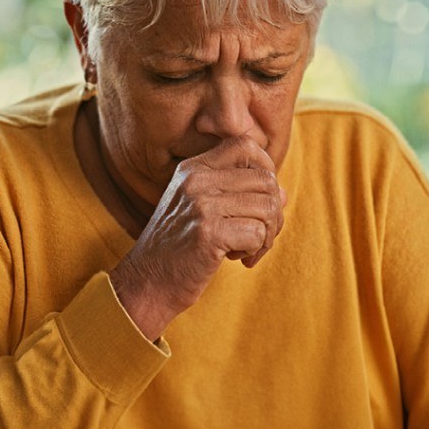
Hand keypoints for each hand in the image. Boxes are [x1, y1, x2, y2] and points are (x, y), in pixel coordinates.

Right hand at [110, 135, 284, 339]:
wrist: (146, 283)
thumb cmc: (179, 249)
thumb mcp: (201, 211)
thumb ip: (238, 195)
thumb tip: (282, 193)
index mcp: (193, 169)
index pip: (245, 145)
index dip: (265, 168)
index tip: (259, 199)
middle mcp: (196, 180)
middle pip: (265, 180)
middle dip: (273, 213)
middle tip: (258, 236)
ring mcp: (201, 204)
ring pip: (268, 207)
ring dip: (266, 235)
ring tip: (245, 249)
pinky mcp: (208, 232)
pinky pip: (258, 233)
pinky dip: (255, 250)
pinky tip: (235, 259)